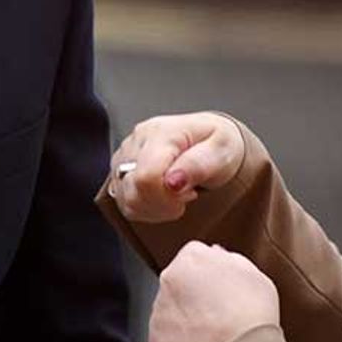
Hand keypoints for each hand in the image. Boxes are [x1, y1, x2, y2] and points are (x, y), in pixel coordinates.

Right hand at [109, 111, 245, 221]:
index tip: (191, 193)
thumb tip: (172, 181)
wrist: (210, 139)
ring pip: (125, 200)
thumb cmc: (217, 144)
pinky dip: (145, 208)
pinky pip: (123, 202)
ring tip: (176, 195)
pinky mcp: (119, 171)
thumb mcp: (223, 150)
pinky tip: (163, 198)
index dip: (168, 197)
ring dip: (154, 208)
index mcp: (161, 133)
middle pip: (133, 191)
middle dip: (164, 204)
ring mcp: (124, 156)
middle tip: (187, 194)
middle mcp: (136, 141)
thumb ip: (198, 165)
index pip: (146, 177)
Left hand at [149, 241, 279, 341]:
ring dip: (186, 320)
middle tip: (218, 316)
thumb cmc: (253, 316)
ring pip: (171, 310)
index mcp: (193, 256)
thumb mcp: (255, 275)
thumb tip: (217, 254)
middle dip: (194, 297)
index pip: (195, 258)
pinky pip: (167, 338)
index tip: (219, 291)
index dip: (209, 277)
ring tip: (213, 337)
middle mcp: (169, 276)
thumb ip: (230, 259)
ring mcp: (159, 306)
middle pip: (179, 283)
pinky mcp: (156, 335)